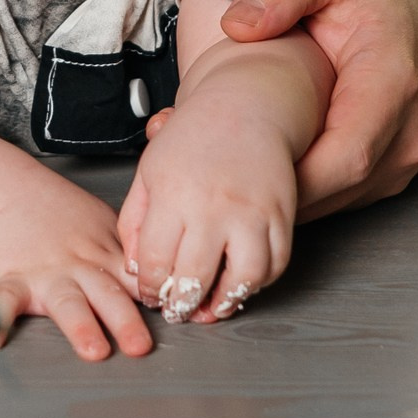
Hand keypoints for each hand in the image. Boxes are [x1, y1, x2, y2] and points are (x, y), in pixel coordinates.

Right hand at [0, 180, 151, 361]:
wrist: (11, 195)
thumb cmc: (62, 218)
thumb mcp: (104, 228)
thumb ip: (128, 258)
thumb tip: (166, 280)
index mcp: (104, 259)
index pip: (136, 282)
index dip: (155, 297)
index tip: (173, 314)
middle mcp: (78, 270)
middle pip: (107, 295)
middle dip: (125, 321)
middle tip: (140, 345)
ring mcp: (45, 276)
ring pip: (66, 302)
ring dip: (81, 326)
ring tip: (92, 349)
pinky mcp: (10, 280)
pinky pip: (3, 300)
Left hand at [118, 102, 295, 324]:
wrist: (244, 107)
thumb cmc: (193, 139)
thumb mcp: (148, 173)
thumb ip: (135, 222)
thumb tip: (138, 270)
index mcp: (173, 195)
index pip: (156, 263)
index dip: (151, 289)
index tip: (152, 294)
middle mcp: (213, 206)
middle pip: (195, 277)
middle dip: (182, 306)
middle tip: (178, 311)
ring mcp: (252, 211)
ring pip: (243, 278)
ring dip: (225, 302)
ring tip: (211, 305)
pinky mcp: (281, 213)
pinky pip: (277, 264)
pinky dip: (260, 283)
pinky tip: (240, 282)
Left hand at [213, 0, 417, 219]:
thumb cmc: (370, 1)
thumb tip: (240, 23)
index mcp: (395, 82)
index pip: (347, 156)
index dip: (292, 175)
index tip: (236, 168)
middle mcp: (410, 133)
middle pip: (336, 189)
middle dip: (275, 191)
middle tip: (213, 175)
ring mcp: (405, 162)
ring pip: (337, 201)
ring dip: (285, 196)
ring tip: (228, 172)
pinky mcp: (392, 178)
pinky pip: (343, 198)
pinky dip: (302, 191)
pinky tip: (264, 169)